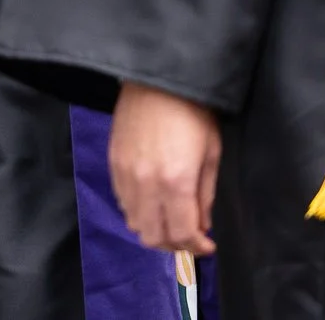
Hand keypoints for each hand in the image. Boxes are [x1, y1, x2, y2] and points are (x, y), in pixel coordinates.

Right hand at [109, 81, 219, 255]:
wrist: (157, 78)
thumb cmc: (192, 112)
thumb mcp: (211, 153)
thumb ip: (205, 195)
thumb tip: (202, 225)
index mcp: (176, 182)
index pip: (182, 233)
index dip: (196, 247)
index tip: (207, 245)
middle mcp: (146, 184)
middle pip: (154, 236)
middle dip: (175, 244)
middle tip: (189, 237)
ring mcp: (125, 175)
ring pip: (135, 223)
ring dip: (154, 229)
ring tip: (170, 221)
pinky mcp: (113, 164)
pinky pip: (122, 202)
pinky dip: (138, 211)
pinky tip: (152, 201)